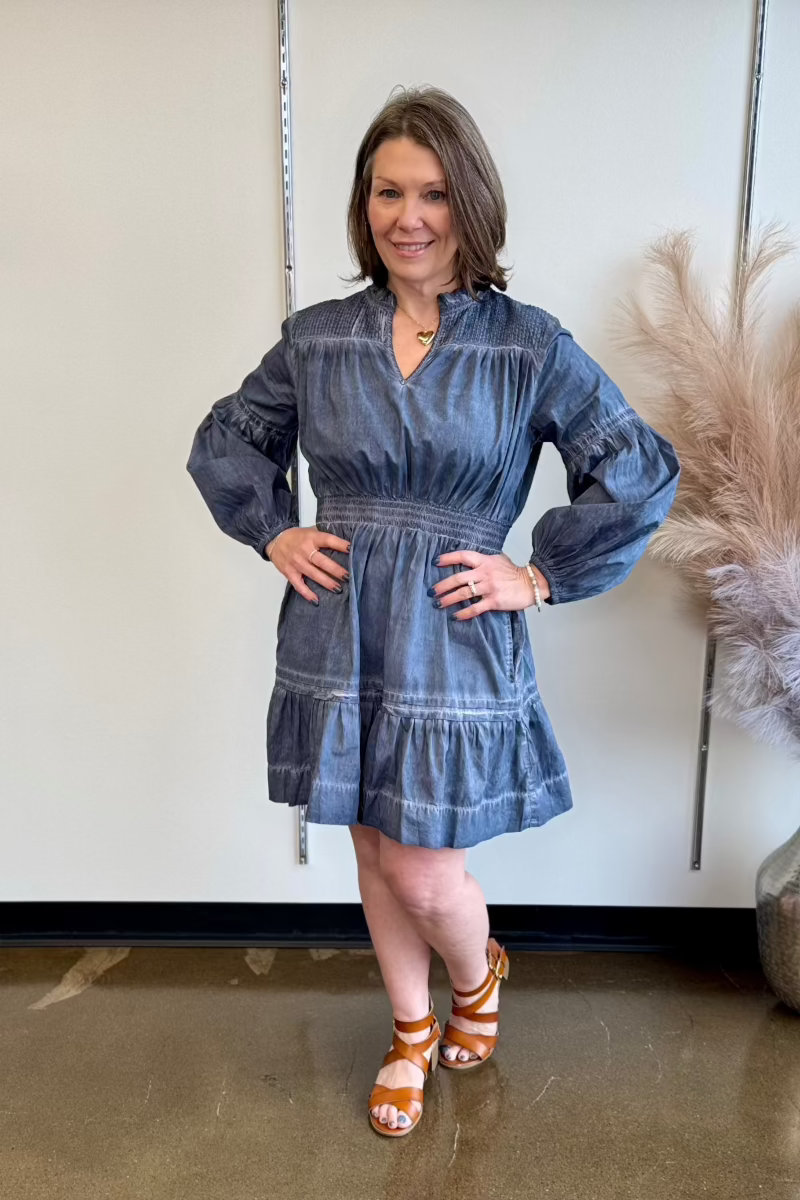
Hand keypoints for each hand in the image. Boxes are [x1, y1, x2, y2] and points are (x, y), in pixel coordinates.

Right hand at [265, 526, 349, 604]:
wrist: (275, 539)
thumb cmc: (296, 536)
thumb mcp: (310, 531)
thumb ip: (324, 536)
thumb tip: (345, 543)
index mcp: (311, 538)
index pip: (328, 540)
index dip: (340, 544)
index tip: (352, 549)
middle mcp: (304, 551)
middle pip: (322, 561)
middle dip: (336, 570)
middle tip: (348, 577)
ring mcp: (296, 563)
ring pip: (313, 574)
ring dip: (326, 582)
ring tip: (338, 589)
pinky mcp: (289, 573)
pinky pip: (299, 585)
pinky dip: (307, 593)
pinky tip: (316, 600)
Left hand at [430, 550, 549, 619]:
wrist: (531, 584)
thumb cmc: (514, 573)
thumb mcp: (498, 560)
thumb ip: (483, 560)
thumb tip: (468, 560)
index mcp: (485, 561)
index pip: (463, 556)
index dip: (448, 558)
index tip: (435, 562)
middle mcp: (485, 573)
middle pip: (458, 578)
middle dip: (442, 585)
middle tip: (431, 591)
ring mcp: (489, 587)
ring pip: (463, 593)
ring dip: (448, 599)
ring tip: (438, 604)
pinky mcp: (494, 601)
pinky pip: (475, 608)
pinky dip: (464, 613)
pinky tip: (455, 616)